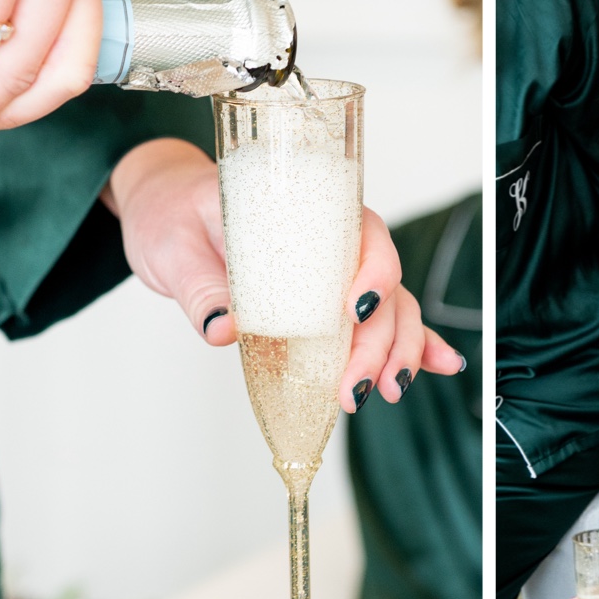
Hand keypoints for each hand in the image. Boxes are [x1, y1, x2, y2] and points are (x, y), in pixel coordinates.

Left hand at [104, 139, 465, 411]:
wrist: (163, 209)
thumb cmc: (172, 212)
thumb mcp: (174, 245)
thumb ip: (200, 286)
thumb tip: (223, 328)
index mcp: (303, 207)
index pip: (362, 233)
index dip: (372, 273)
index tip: (355, 311)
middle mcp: (331, 237)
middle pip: (383, 284)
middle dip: (380, 338)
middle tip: (355, 386)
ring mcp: (333, 270)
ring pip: (391, 307)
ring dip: (398, 350)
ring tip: (388, 391)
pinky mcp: (325, 299)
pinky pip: (378, 319)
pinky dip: (411, 343)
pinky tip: (435, 367)